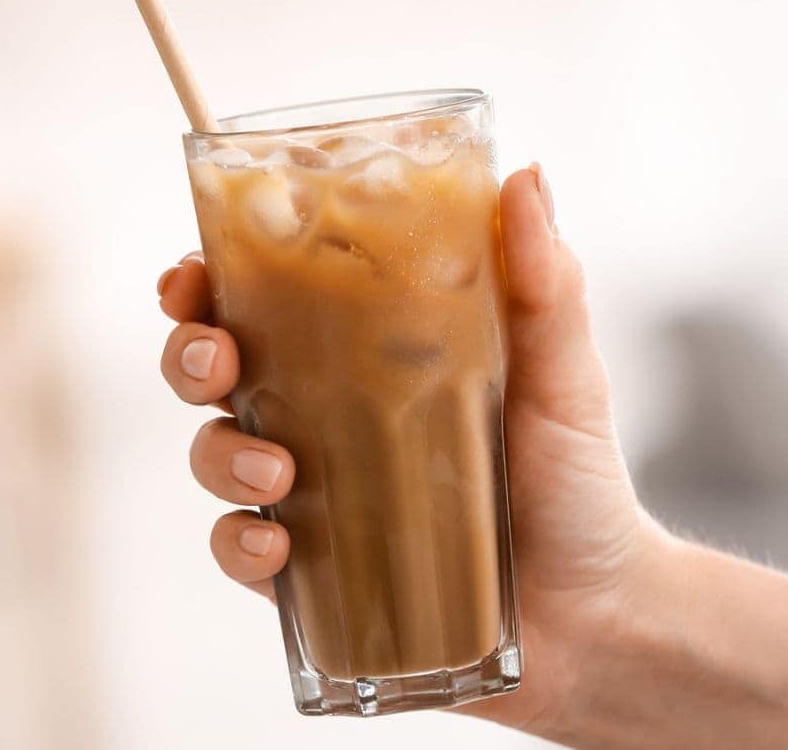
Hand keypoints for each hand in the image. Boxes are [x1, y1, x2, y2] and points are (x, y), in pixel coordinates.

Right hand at [156, 164, 670, 734]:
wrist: (598, 610)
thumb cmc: (576, 477)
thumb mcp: (563, 372)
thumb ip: (544, 282)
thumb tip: (526, 177)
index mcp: (360, 354)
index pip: (260, 301)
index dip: (207, 282)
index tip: (194, 273)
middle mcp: (321, 417)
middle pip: (210, 371)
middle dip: (188, 356)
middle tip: (218, 361)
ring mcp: (311, 497)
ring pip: (212, 456)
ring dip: (218, 454)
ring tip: (276, 469)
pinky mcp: (315, 574)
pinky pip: (242, 554)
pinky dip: (239, 545)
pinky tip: (274, 543)